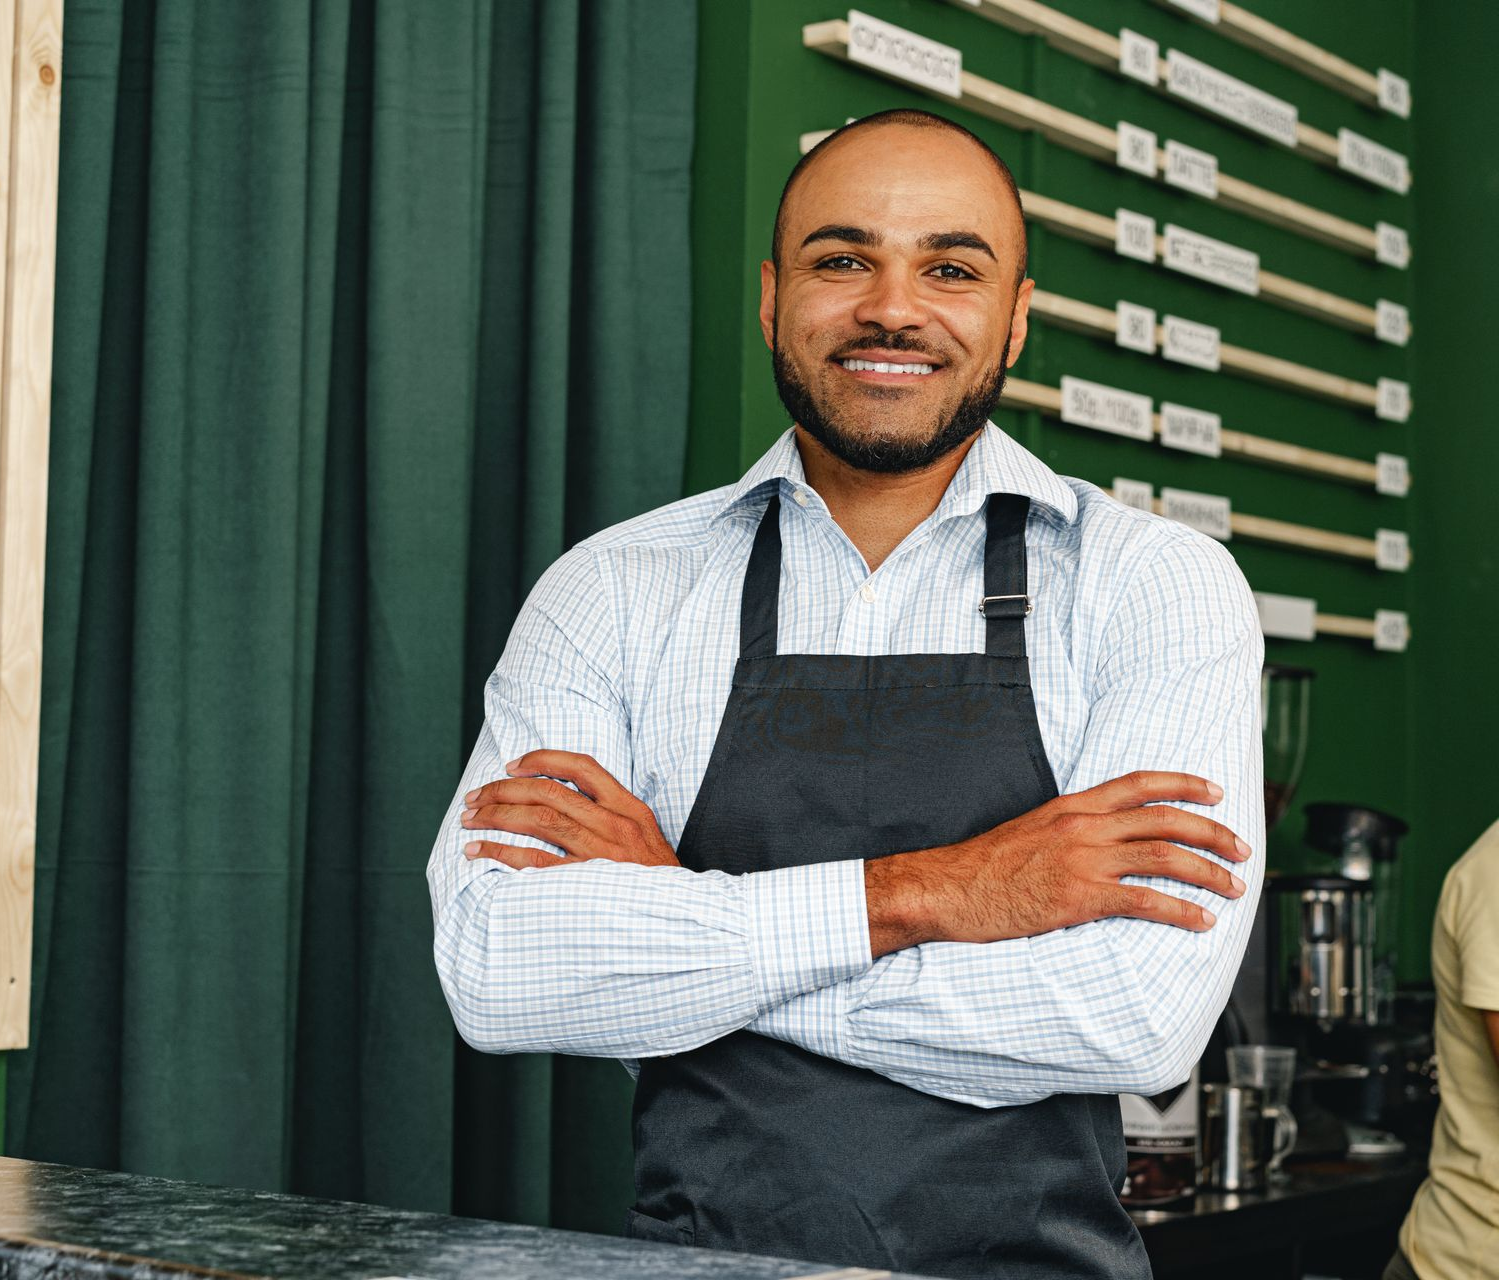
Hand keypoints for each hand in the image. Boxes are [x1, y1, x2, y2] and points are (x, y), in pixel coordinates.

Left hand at [460, 749, 679, 868]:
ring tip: (470, 819)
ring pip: (537, 819)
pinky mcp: (585, 885)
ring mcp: (600, 855)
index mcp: (631, 808)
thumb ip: (614, 817)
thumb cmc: (658, 882)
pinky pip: (532, 862)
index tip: (512, 765)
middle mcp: (615, 825)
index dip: (542, 759)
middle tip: (476, 797)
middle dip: (504, 789)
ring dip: (496, 816)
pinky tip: (478, 852)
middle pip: (549, 791)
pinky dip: (500, 852)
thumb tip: (565, 800)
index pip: (582, 767)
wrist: (683, 921)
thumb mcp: (647, 838)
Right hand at [865, 771, 1250, 957]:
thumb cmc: (982, 866)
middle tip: (1241, 849)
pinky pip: (1145, 901)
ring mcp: (1083, 860)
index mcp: (1072, 806)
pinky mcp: (1079, 897)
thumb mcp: (1029, 831)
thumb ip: (1069, 829)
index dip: (1184, 784)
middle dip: (1213, 833)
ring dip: (1208, 873)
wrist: (948, 888)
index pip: (1140, 784)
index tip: (1215, 791)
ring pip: (1165, 858)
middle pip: (1166, 820)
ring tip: (1232, 888)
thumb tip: (1101, 839)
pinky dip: (1181, 911)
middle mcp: (1083, 826)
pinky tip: (1201, 920)